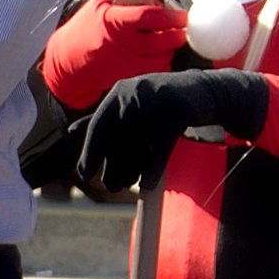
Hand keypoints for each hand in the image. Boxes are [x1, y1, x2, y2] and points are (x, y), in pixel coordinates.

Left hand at [76, 71, 267, 198]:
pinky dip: (152, 169)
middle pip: (117, 139)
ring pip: (137, 146)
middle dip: (112, 165)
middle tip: (111, 187)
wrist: (207, 92)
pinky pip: (159, 148)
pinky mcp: (178, 112)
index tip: (84, 174)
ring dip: (130, 170)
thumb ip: (104, 118)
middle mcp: (135, 92)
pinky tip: (146, 186)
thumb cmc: (163, 104)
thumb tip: (71, 131)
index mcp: (119, 92)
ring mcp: (157, 101)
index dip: (90, 152)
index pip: (98, 126)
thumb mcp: (131, 104)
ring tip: (126, 186)